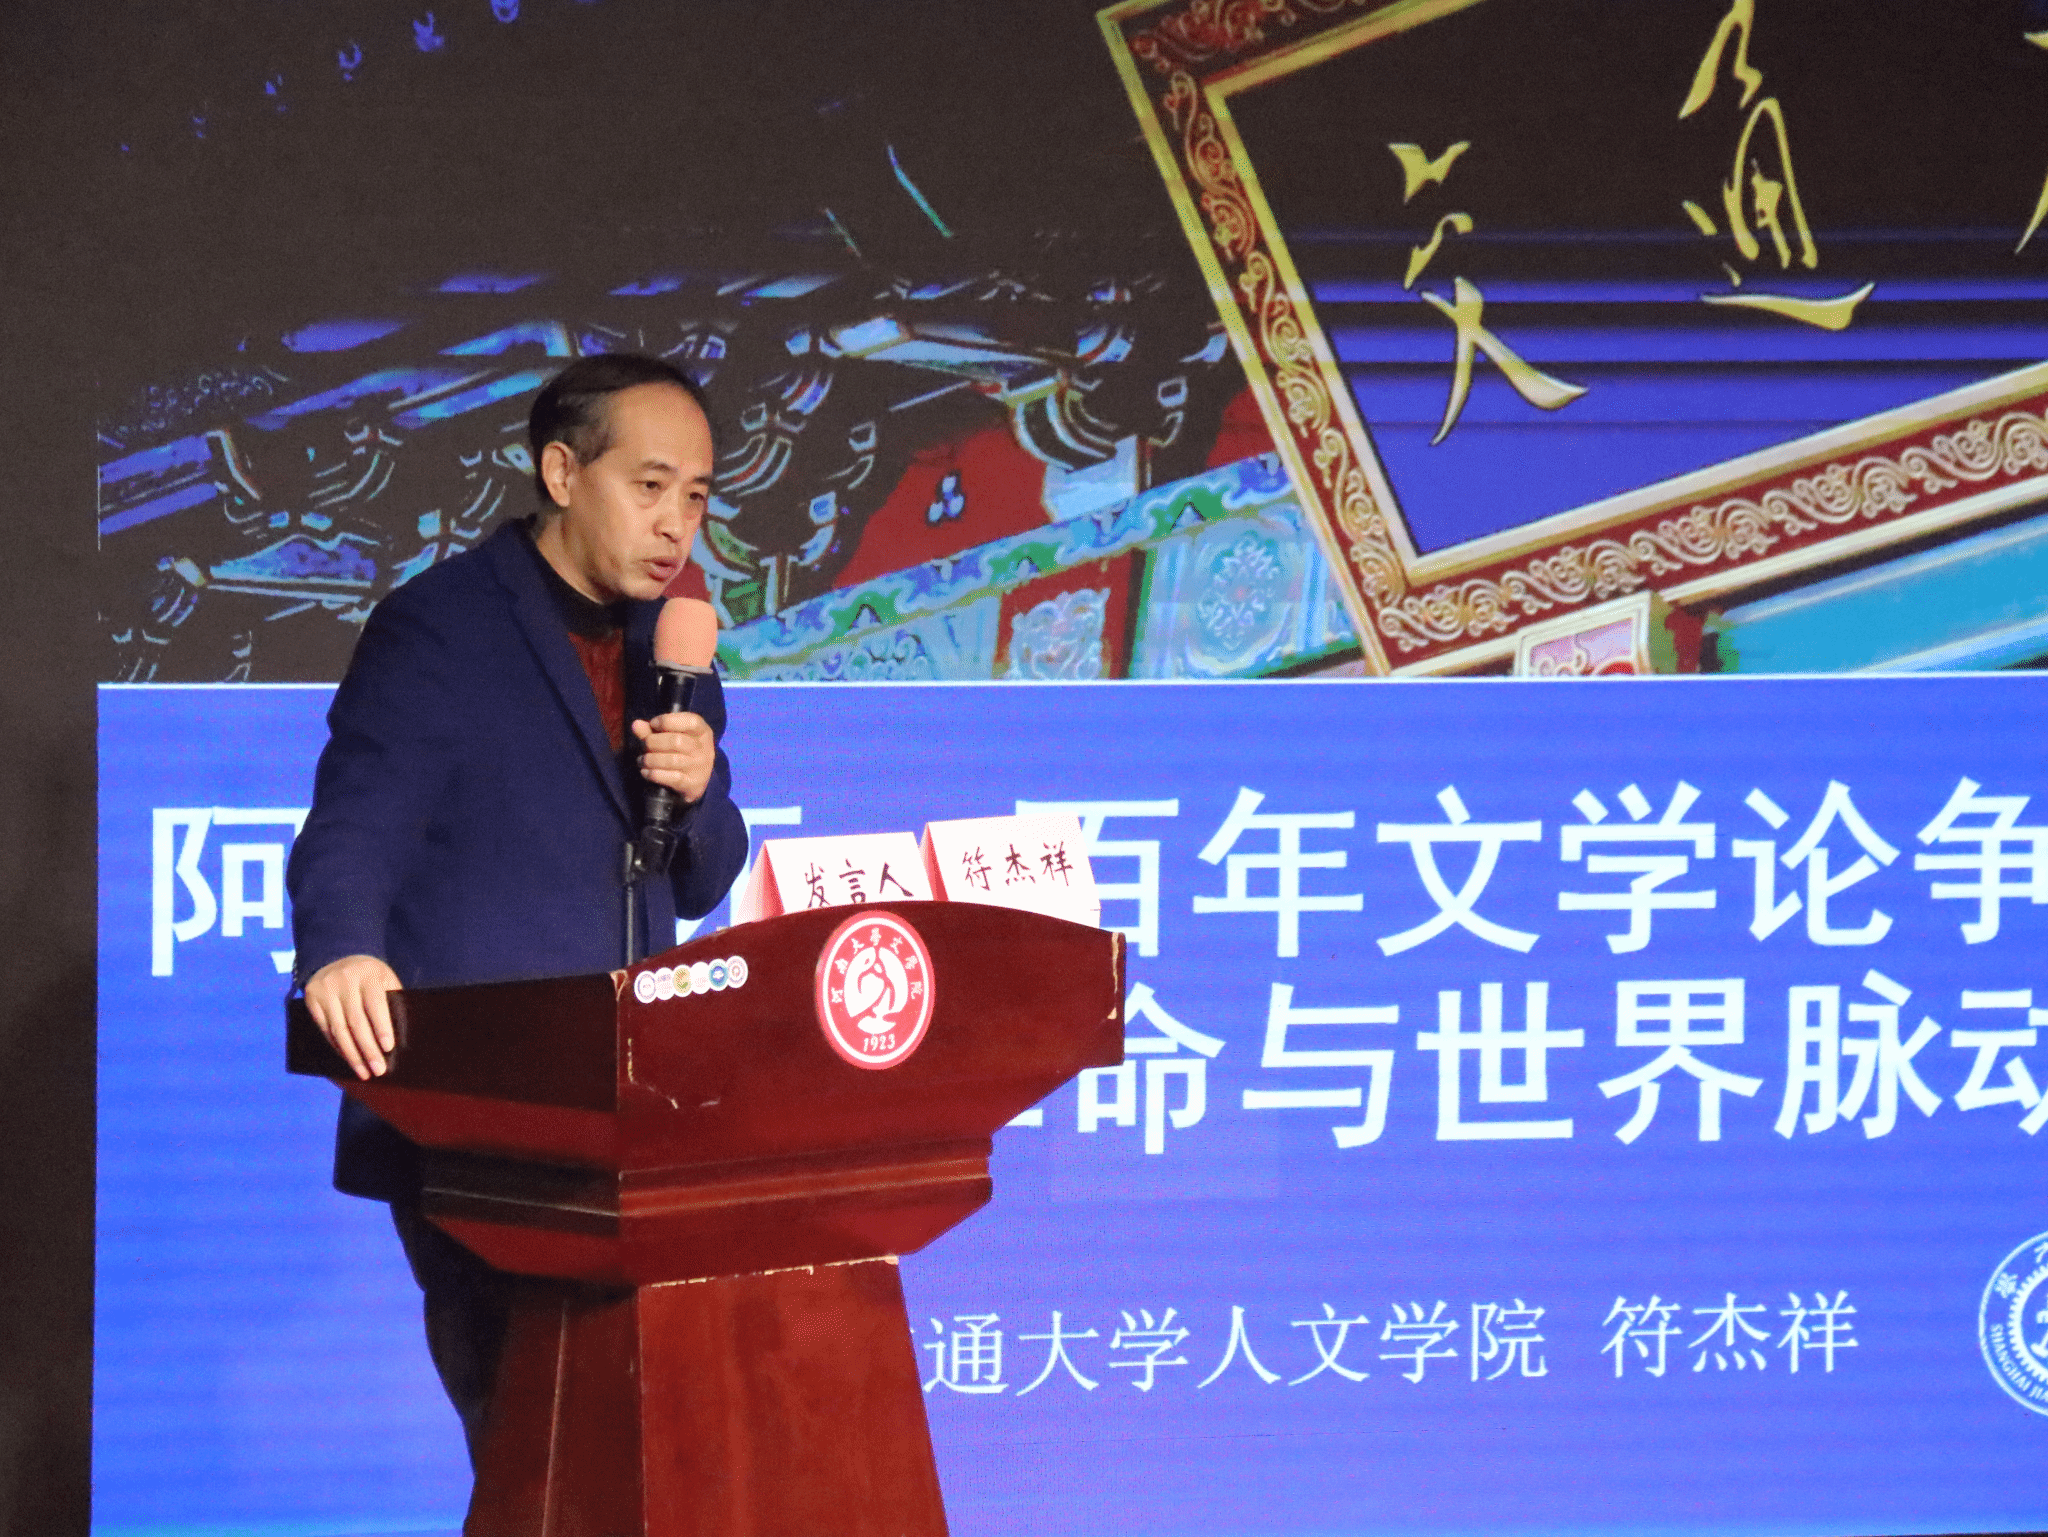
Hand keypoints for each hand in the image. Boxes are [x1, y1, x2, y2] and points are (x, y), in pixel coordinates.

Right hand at [303, 954, 401, 1079]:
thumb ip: (391, 1000)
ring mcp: (325, 990)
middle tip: (378, 1070)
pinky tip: (348, 1059)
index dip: (381, 1027)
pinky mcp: (312, 999)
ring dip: (352, 1054)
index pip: (375, 1004)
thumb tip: (400, 1037)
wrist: (337, 956)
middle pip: (356, 1021)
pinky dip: (338, 1047)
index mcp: (368, 974)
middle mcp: (344, 981)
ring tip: (364, 1072)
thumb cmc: (371, 976)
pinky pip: (325, 1029)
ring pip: (339, 1029)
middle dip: (368, 1049)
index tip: (388, 1048)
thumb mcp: (384, 979)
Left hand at [632, 711, 713, 804]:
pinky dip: (654, 774)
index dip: (668, 720)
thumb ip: (652, 730)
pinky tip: (646, 772)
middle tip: (644, 745)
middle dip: (654, 742)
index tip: (653, 724)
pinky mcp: (692, 784)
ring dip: (651, 759)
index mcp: (703, 732)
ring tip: (642, 760)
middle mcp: (704, 749)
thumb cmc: (681, 753)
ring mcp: (699, 767)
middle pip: (677, 741)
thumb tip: (636, 724)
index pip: (692, 721)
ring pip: (672, 760)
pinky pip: (671, 778)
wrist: (695, 781)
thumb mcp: (671, 737)